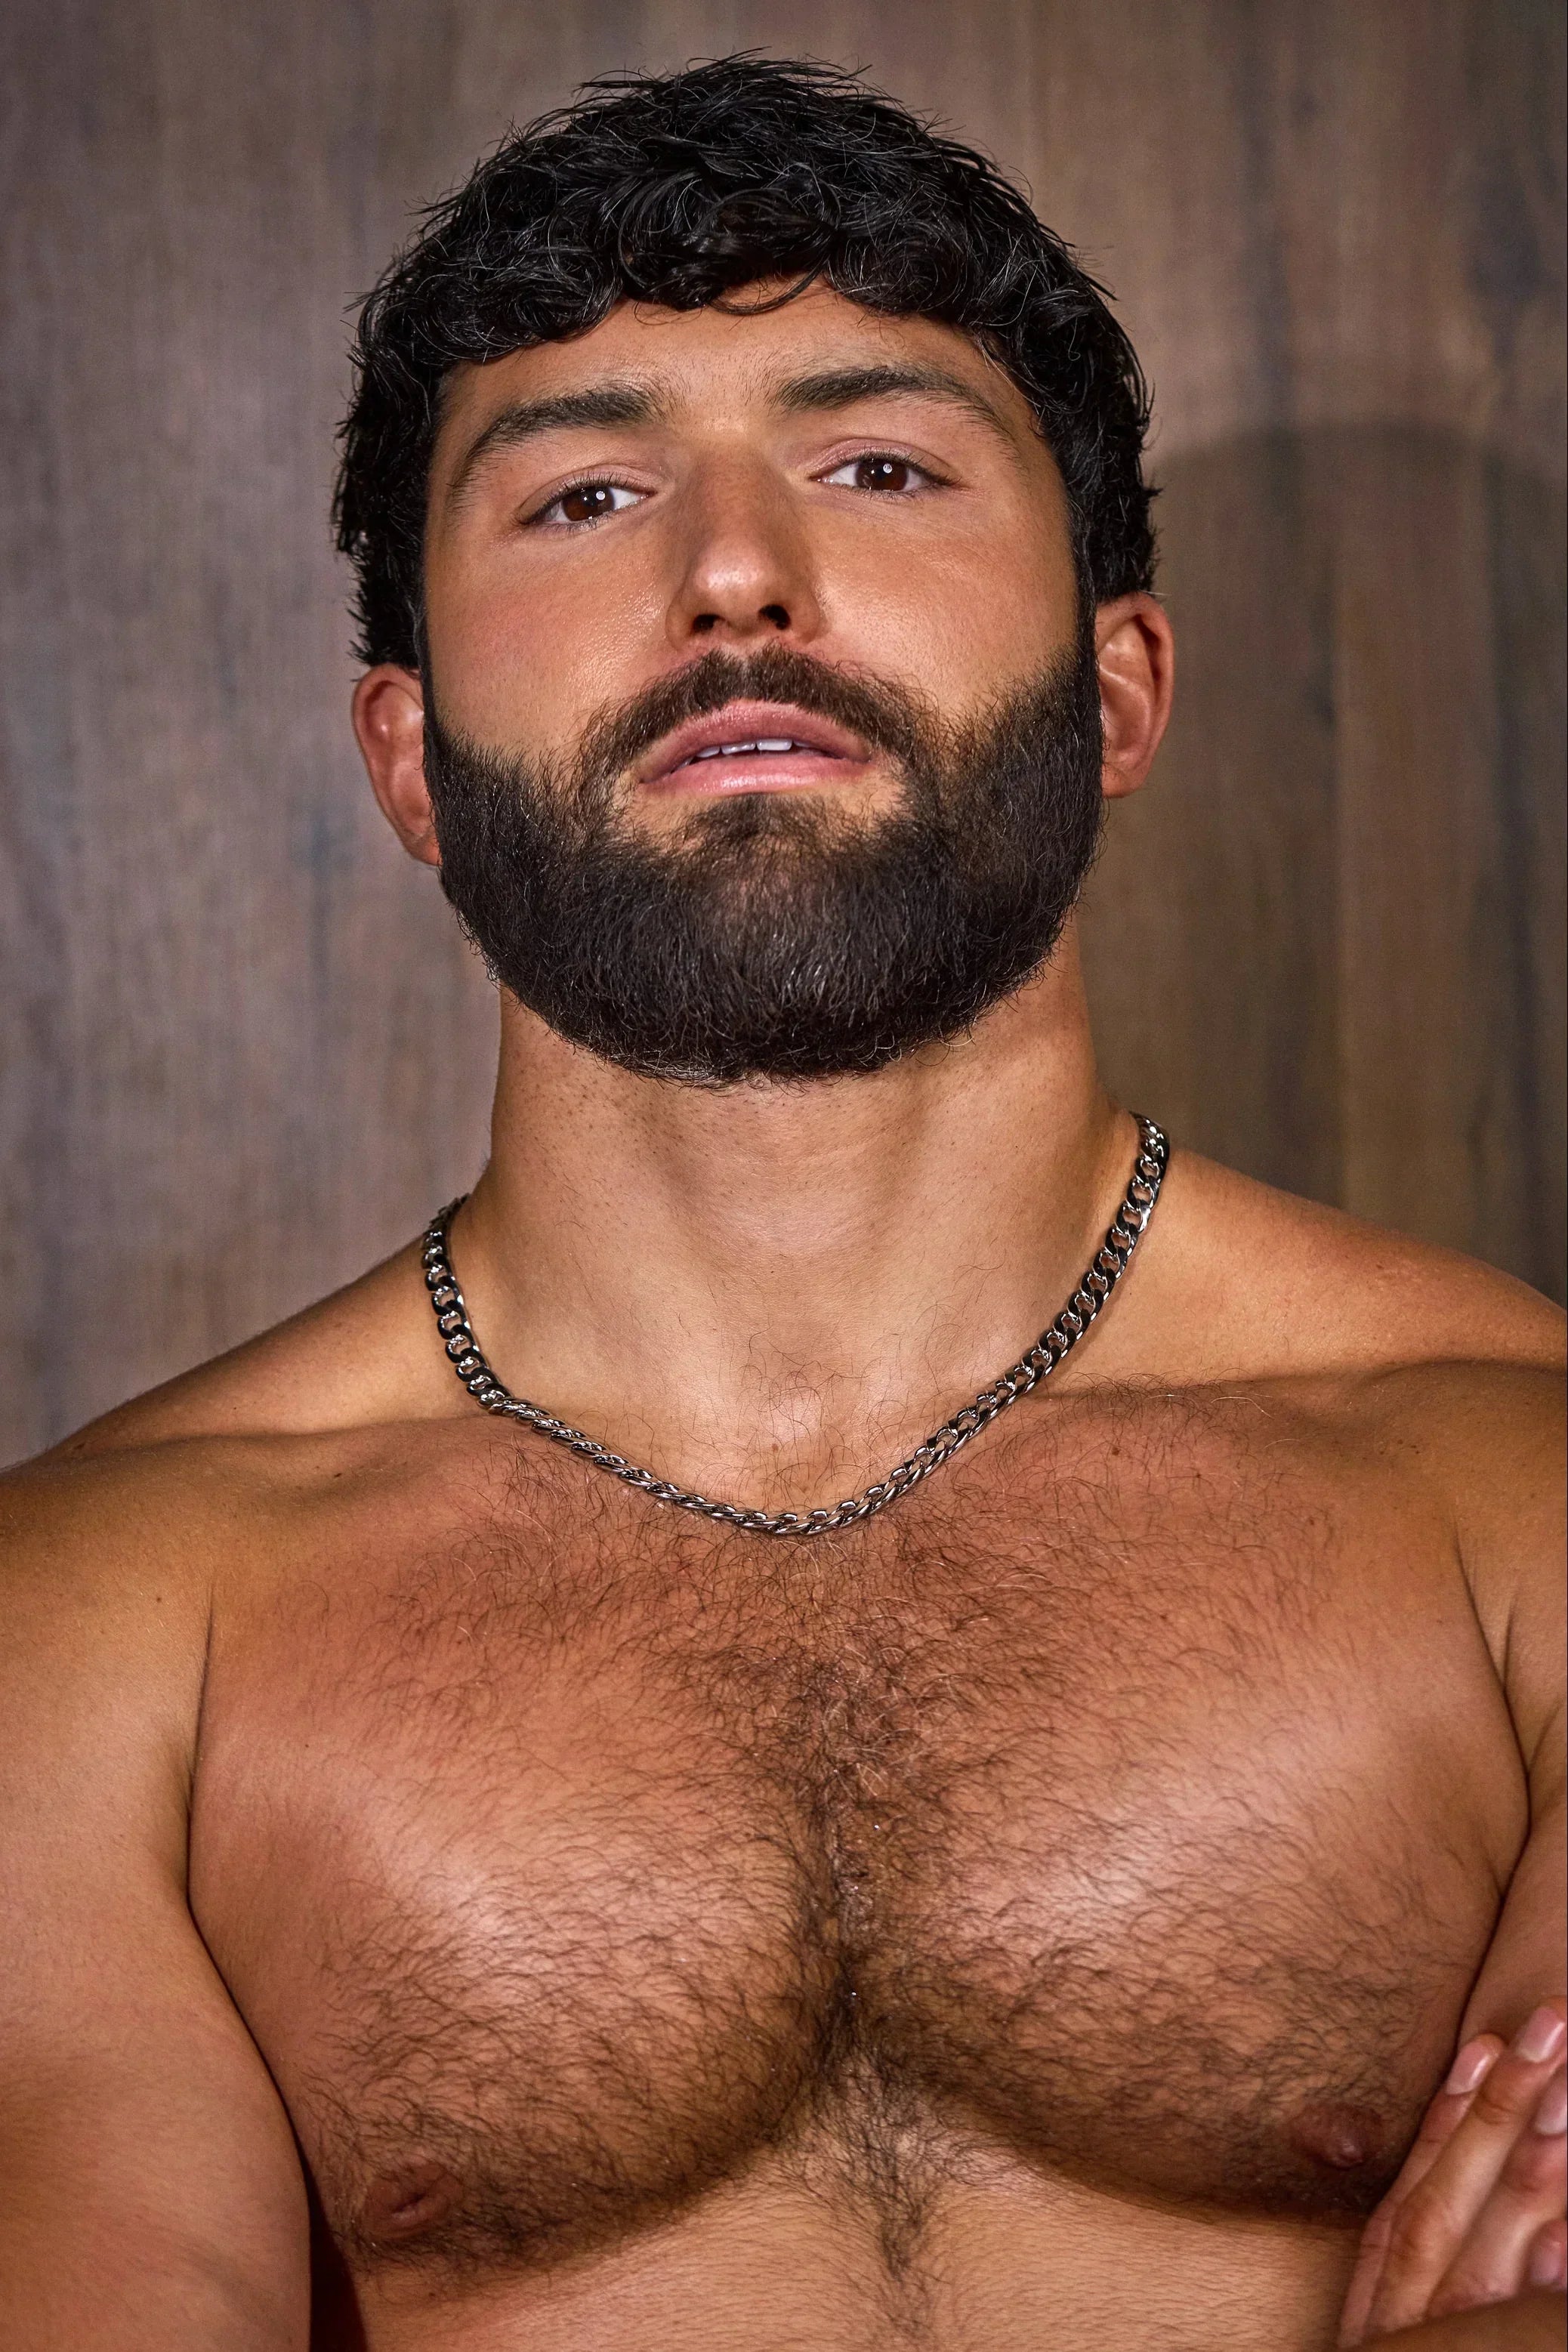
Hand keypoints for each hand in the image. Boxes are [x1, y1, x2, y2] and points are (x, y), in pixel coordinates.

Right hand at [1338, 2001, 1566, 2343]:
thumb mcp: (1389, 2326)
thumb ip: (1418, 2251)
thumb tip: (1501, 2162)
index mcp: (1385, 2300)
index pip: (1420, 2187)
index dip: (1455, 2114)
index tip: (1489, 2043)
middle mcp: (1414, 2323)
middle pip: (1459, 2199)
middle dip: (1505, 2110)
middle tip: (1551, 2025)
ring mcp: (1451, 2347)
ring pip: (1492, 2251)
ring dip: (1534, 2170)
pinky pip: (1518, 2325)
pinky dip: (1540, 2283)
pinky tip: (1567, 2237)